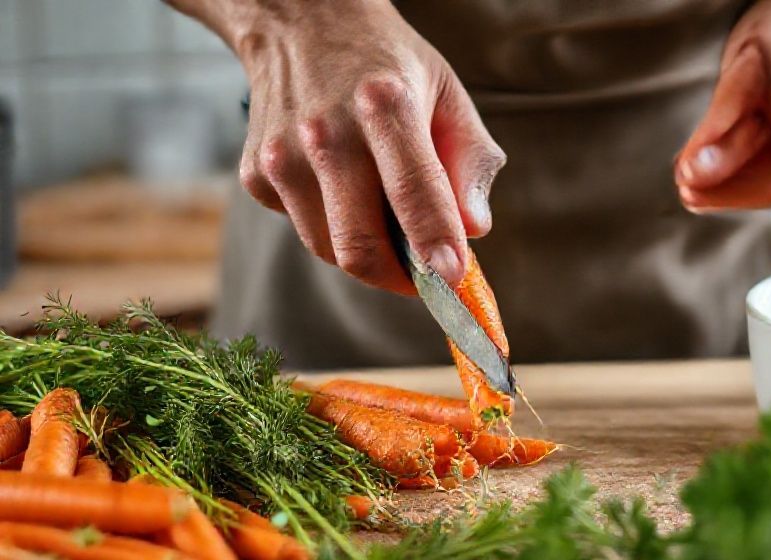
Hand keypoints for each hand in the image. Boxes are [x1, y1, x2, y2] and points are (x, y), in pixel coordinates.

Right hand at [178, 0, 504, 292]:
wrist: (299, 20)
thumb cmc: (387, 64)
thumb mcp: (447, 93)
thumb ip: (470, 162)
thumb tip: (475, 231)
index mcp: (384, 104)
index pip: (413, 194)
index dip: (435, 247)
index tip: (455, 280)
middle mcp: (325, 133)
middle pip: (360, 247)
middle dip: (400, 278)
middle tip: (427, 275)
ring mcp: (280, 156)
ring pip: (330, 251)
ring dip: (368, 253)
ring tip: (386, 216)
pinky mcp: (254, 175)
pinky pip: (304, 229)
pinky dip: (332, 226)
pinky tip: (342, 186)